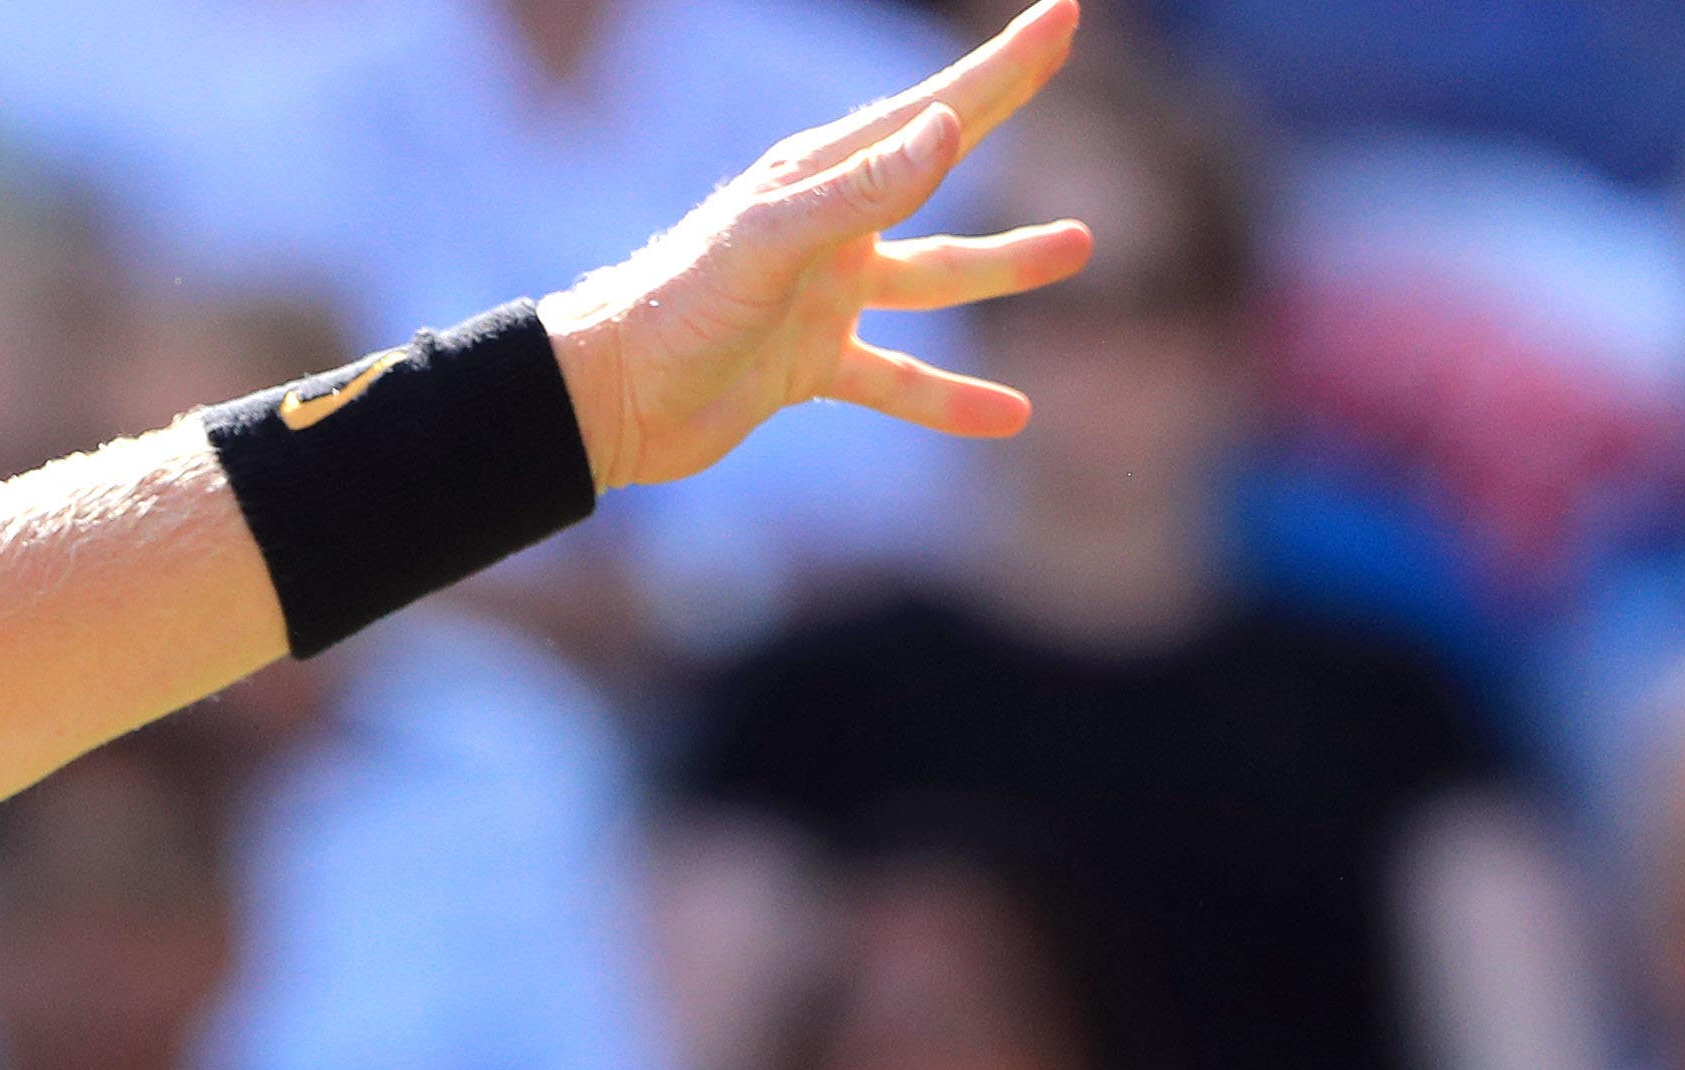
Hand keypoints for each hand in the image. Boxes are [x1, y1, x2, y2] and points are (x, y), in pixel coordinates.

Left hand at [540, 0, 1096, 494]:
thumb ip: (860, 192)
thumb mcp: (771, 244)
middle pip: (937, 164)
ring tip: (1078, 245)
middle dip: (999, 111)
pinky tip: (1010, 413)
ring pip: (933, 276)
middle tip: (1060, 61)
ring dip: (1001, 263)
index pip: (930, 111)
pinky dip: (950, 396)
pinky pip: (897, 377)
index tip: (1063, 18)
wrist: (606, 401)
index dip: (1000, 69)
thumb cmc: (674, 310)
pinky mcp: (809, 366)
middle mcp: (829, 228)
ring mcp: (823, 297)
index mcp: (818, 180)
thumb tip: (948, 127)